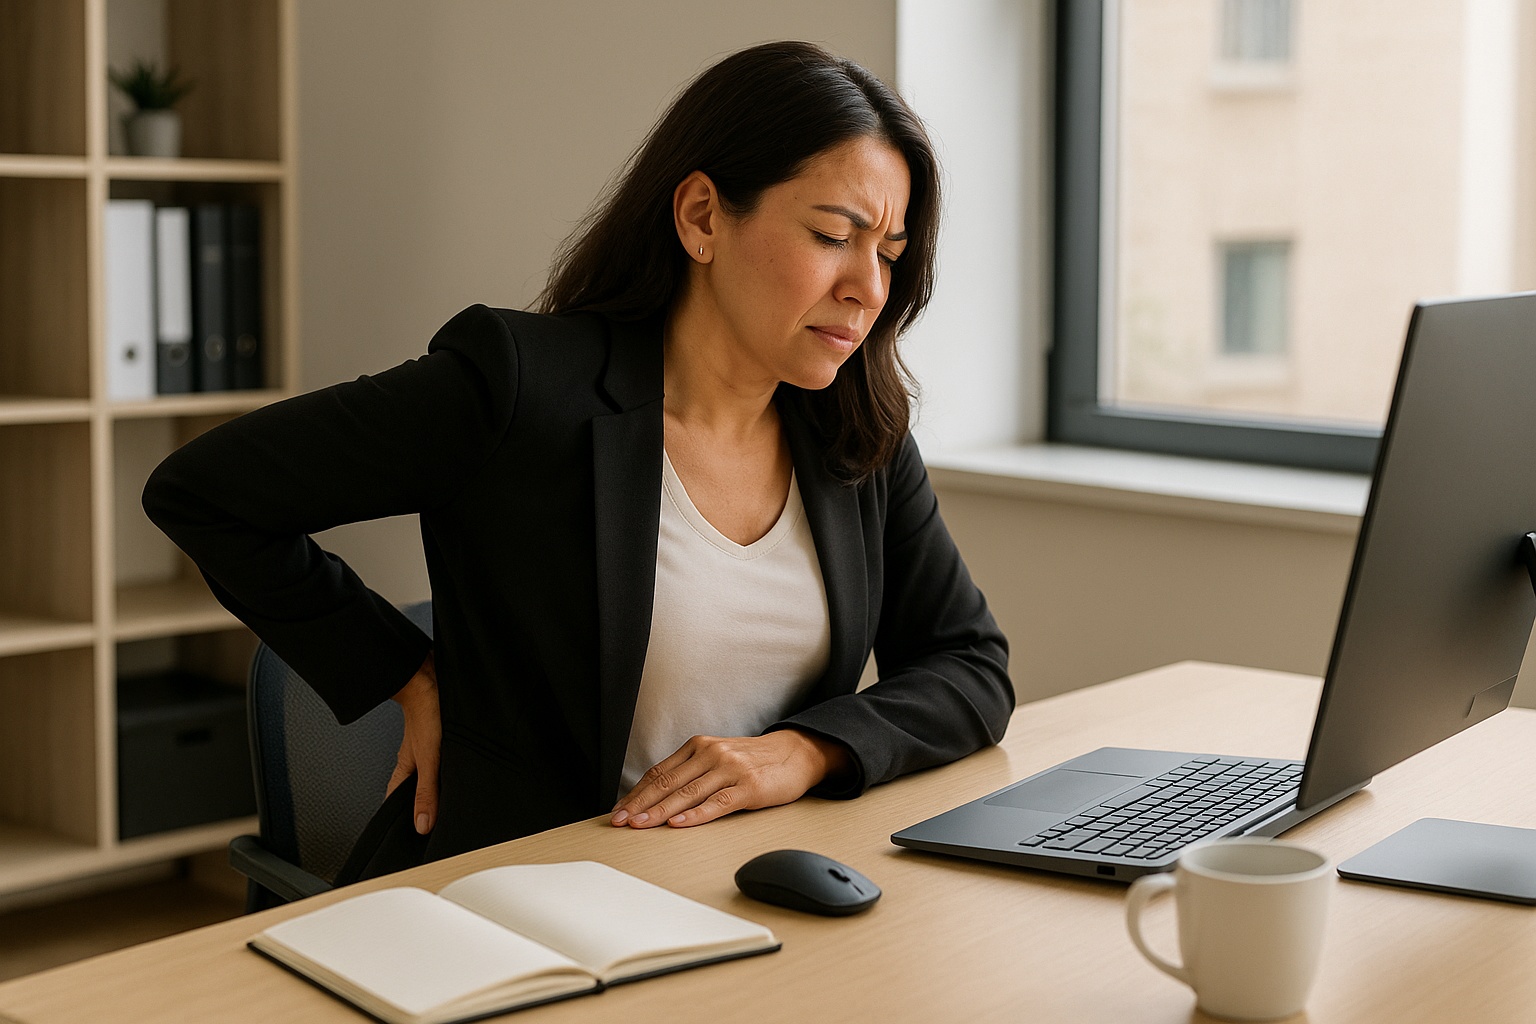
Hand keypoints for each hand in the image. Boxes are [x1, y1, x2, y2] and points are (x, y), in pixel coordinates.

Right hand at [388, 652, 440, 833]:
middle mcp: (415, 760)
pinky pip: (445, 761)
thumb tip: (422, 825)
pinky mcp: (443, 737)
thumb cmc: (426, 711)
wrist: (432, 677)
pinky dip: (452, 771)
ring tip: (454, 803)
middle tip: (438, 826)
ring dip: (442, 787)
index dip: (402, 820)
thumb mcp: (429, 760)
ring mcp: (429, 748)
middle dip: (426, 806)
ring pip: (433, 776)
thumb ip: (426, 792)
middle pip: (417, 791)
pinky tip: (463, 773)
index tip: (409, 839)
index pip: (396, 802)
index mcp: (405, 770)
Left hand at [610, 729, 851, 828]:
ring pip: (687, 793)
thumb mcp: (718, 758)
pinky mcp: (749, 786)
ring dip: (660, 812)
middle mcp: (711, 753)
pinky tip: (679, 823)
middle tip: (620, 822)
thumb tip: (656, 799)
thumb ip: (691, 773)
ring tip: (641, 826)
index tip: (618, 811)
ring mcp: (730, 769)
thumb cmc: (753, 761)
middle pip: (667, 782)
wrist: (796, 753)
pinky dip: (696, 814)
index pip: (659, 772)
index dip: (636, 793)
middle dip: (640, 804)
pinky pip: (718, 802)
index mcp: (698, 746)